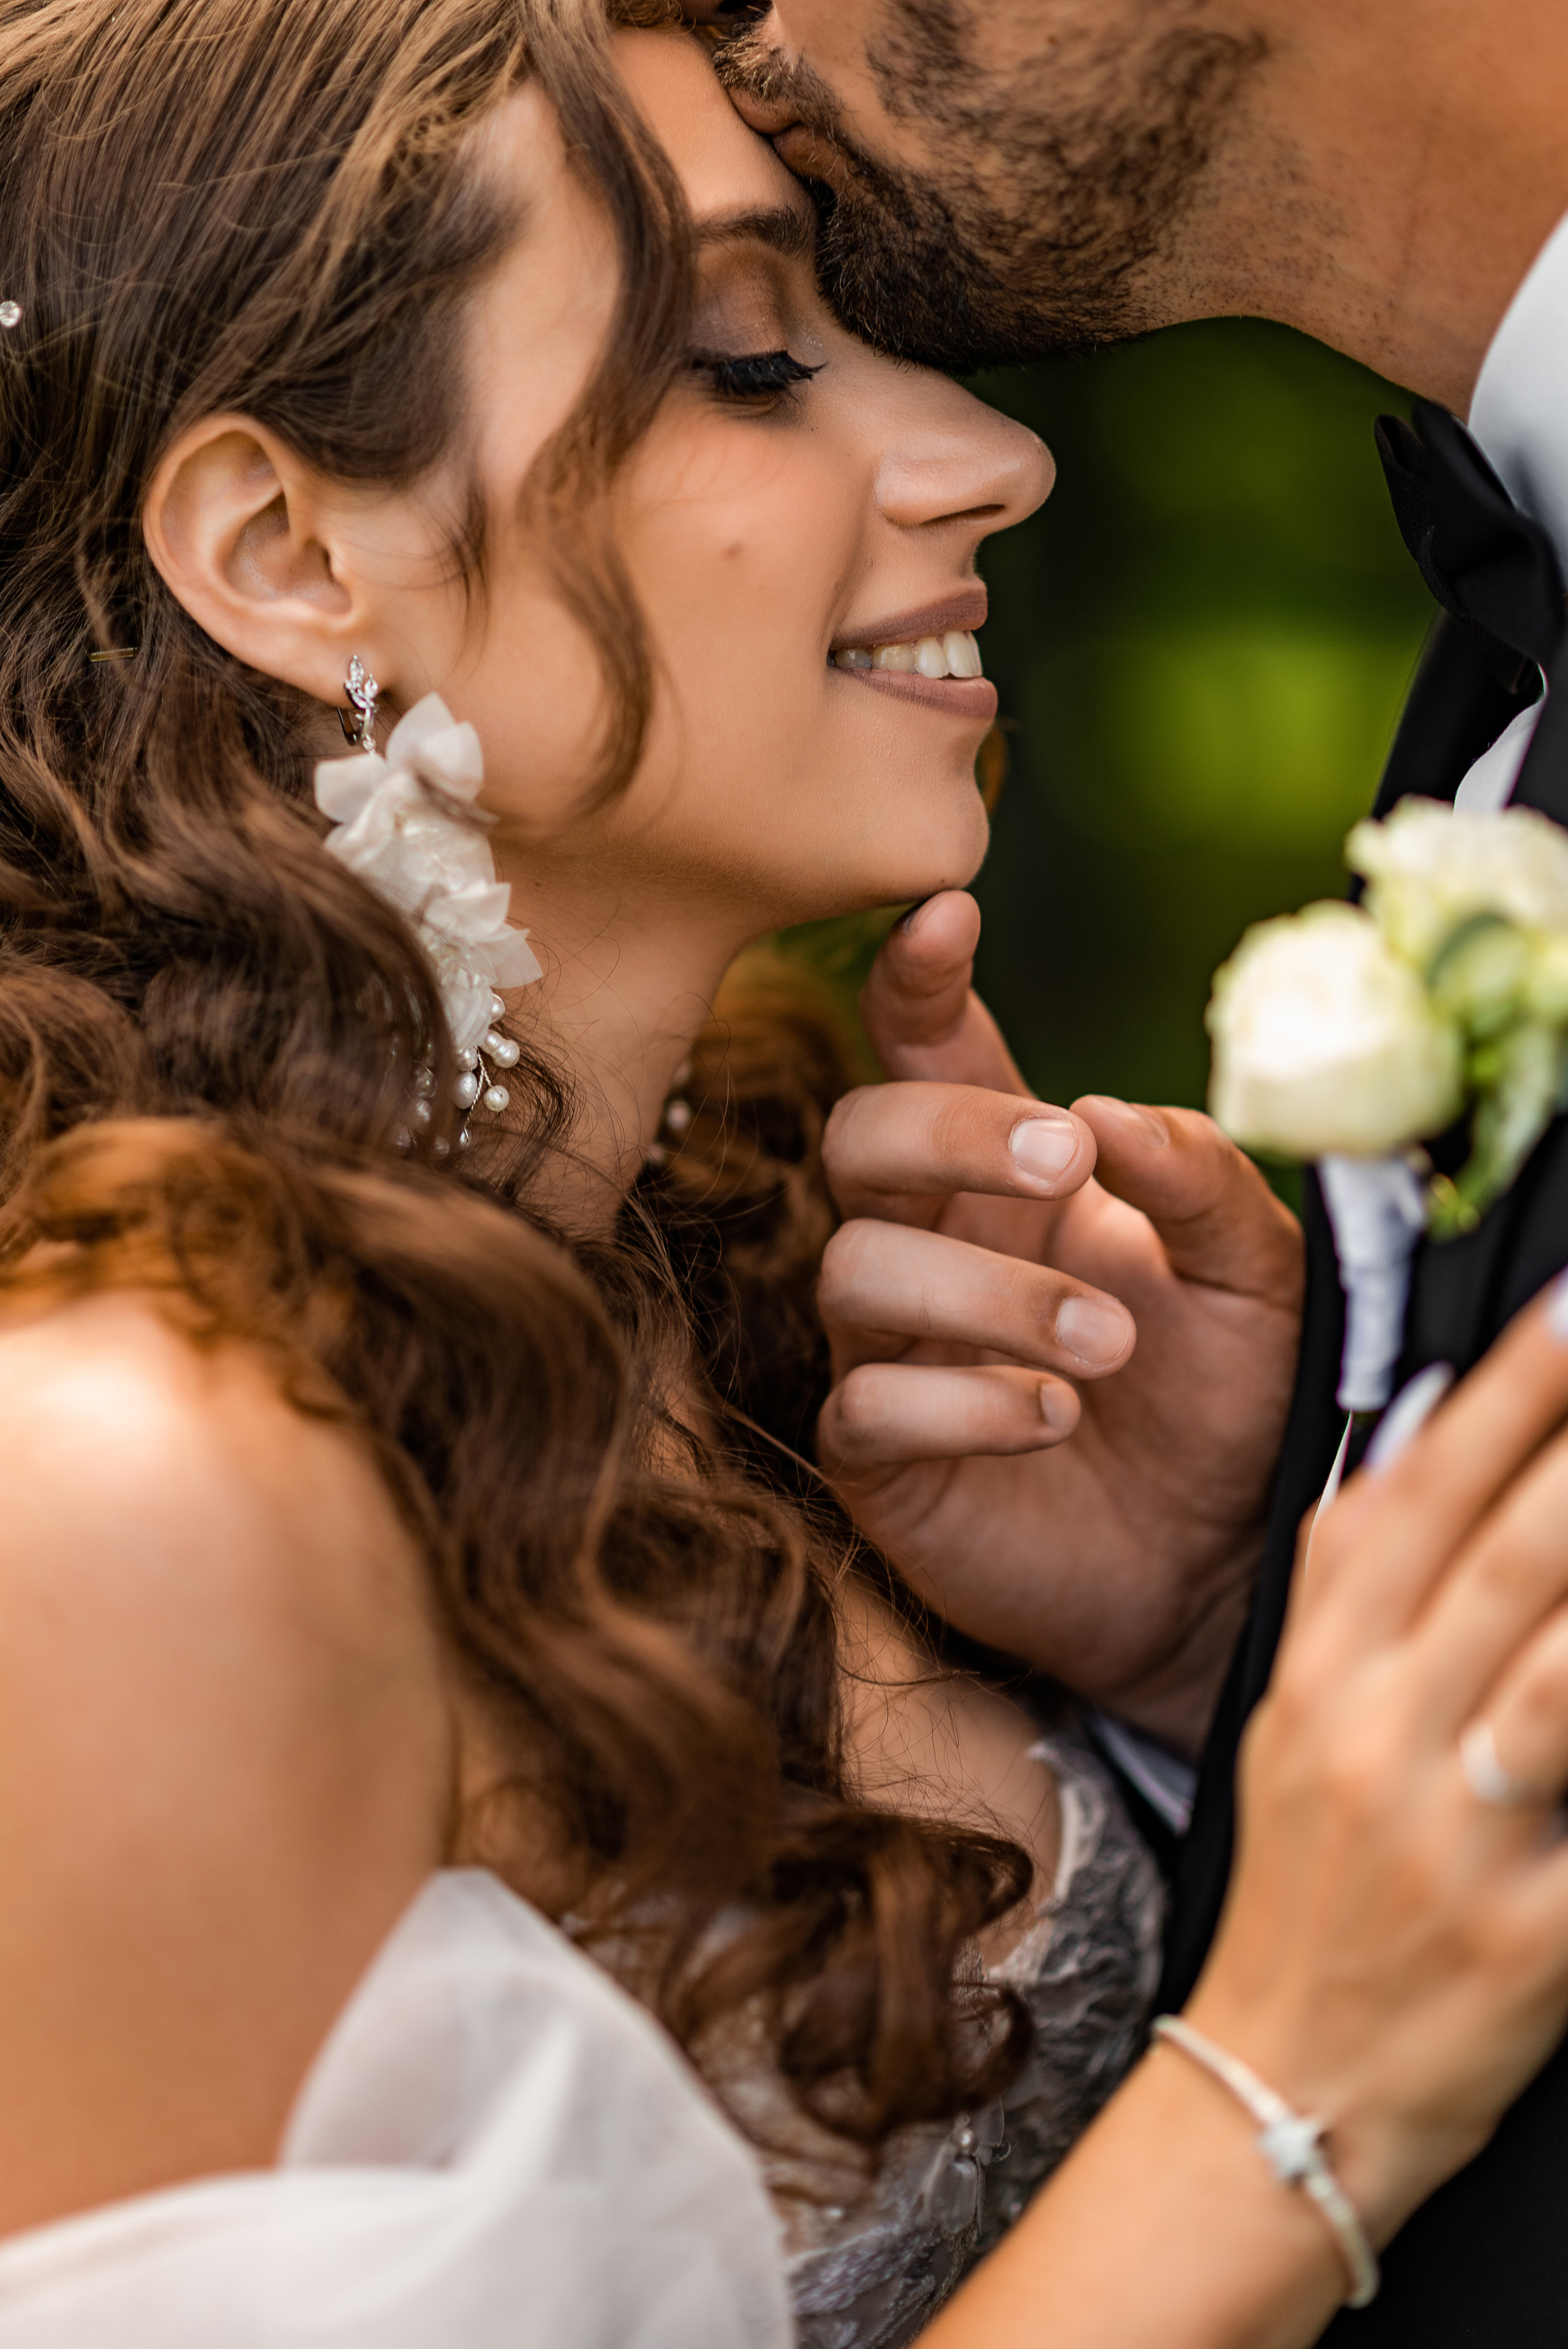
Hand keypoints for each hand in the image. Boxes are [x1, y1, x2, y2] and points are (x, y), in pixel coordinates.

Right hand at [815, 892, 1302, 1750]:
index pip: (929, 1050)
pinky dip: (960, 1402)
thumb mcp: (1255, 1271)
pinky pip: (865, 1403)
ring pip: (853, 1268)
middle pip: (858, 1136)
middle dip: (946, 1132)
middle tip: (1062, 1166)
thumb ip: (1199, 1178)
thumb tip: (1105, 1113)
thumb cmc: (1227, 1394)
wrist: (1219, 1562)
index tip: (945, 916)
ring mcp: (891, 1348)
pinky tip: (1054, 1417)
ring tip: (1110, 1347)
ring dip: (987, 1294)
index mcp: (1008, 1174)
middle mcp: (932, 1243)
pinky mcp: (879, 1458)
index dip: (918, 980)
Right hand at [921, 1282, 1567, 2348]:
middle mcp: (1371, 1733)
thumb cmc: (1309, 1888)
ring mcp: (1449, 1832)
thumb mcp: (1295, 1717)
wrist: (1286, 2086)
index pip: (1405, 1498)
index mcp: (1317, 1673)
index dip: (1499, 1392)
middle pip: (1493, 1558)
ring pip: (1553, 1668)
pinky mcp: (1531, 1934)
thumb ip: (1355, 1580)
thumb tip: (1425, 1434)